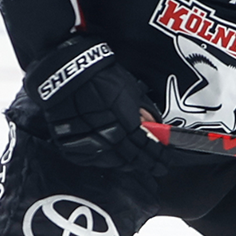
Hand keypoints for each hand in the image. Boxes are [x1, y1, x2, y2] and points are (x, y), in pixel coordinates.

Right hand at [8, 35, 166, 174]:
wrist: (70, 72)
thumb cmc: (102, 77)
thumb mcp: (133, 91)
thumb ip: (145, 112)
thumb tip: (153, 125)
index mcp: (127, 127)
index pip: (147, 150)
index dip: (158, 158)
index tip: (165, 162)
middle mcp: (108, 139)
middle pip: (130, 160)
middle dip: (144, 163)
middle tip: (152, 164)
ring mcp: (88, 144)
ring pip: (111, 163)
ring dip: (123, 161)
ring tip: (130, 158)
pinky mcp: (71, 144)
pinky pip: (90, 159)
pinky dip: (101, 158)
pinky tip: (107, 152)